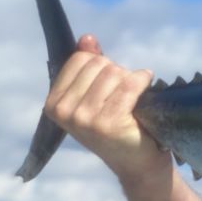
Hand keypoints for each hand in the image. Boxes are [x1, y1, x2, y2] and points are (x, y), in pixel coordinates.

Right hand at [45, 35, 169, 184]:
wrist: (137, 162)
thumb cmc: (118, 126)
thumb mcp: (96, 95)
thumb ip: (89, 65)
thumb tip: (87, 38)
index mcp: (54, 103)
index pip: (79, 59)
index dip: (101, 66)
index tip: (109, 86)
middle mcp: (64, 111)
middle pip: (97, 64)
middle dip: (117, 73)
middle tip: (125, 95)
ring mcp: (85, 118)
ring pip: (113, 72)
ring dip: (130, 80)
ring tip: (133, 99)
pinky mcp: (108, 123)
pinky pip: (129, 85)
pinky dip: (142, 81)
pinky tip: (147, 87)